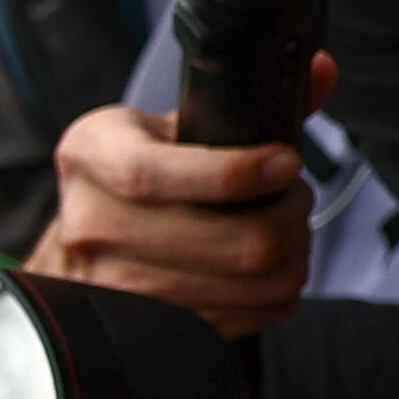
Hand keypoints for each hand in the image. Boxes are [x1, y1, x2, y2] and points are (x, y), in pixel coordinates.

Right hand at [26, 100, 318, 336]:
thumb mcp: (166, 126)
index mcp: (92, 156)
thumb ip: (244, 102)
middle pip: (229, 242)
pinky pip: (244, 318)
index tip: (285, 163)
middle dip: (288, 216)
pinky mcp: (147, 329)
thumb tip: (320, 70)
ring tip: (284, 231)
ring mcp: (116, 286)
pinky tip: (267, 270)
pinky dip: (274, 293)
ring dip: (290, 254)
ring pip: (248, 282)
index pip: (153, 175)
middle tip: (292, 197)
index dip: (233, 174)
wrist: (78, 245)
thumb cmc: (132, 176)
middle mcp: (91, 224)